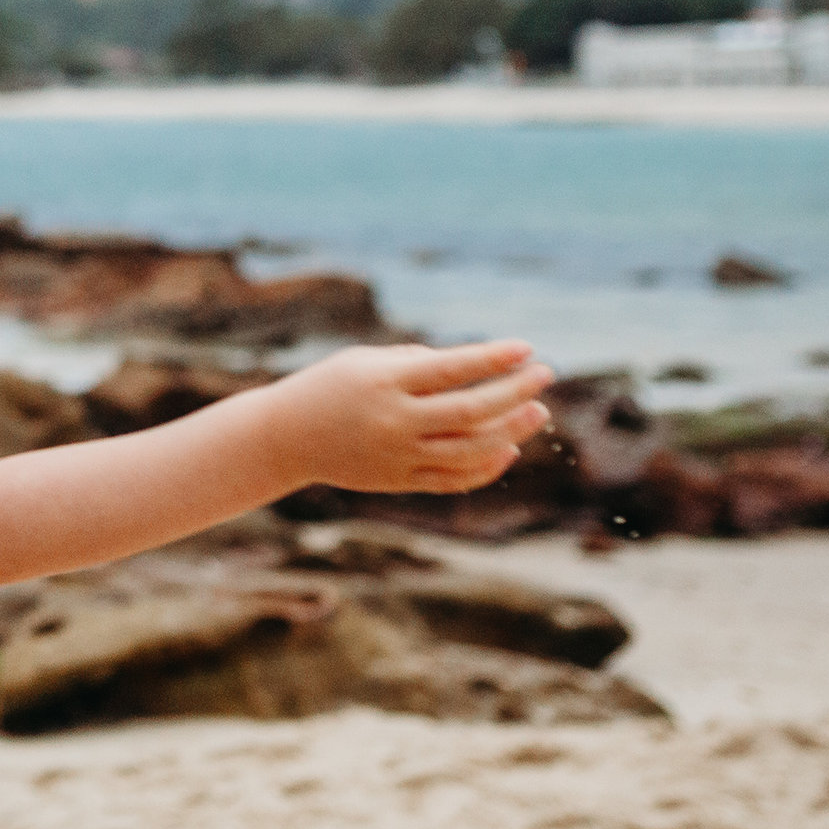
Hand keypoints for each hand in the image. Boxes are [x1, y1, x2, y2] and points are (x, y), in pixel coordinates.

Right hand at [255, 340, 553, 494]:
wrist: (285, 437)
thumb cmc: (329, 387)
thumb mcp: (364, 362)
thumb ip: (416, 364)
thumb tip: (472, 371)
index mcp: (384, 381)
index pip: (452, 368)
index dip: (493, 358)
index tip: (526, 348)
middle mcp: (394, 419)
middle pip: (471, 410)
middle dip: (514, 392)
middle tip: (544, 376)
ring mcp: (398, 454)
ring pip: (471, 448)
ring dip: (511, 430)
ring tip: (538, 412)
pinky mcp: (400, 480)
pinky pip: (454, 478)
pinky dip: (486, 466)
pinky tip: (508, 448)